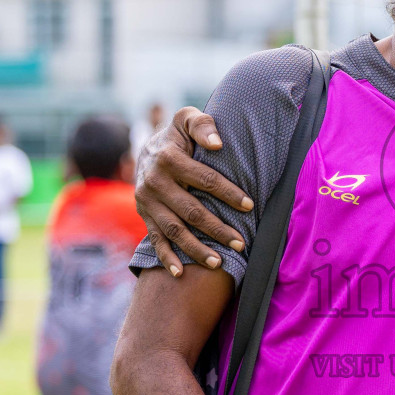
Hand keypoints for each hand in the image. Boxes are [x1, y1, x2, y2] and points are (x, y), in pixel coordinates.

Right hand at [135, 107, 252, 276]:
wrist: (146, 147)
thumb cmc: (178, 135)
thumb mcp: (186, 119)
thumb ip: (202, 124)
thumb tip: (217, 143)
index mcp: (167, 158)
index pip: (204, 179)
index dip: (228, 193)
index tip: (250, 206)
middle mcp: (153, 182)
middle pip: (191, 211)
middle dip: (217, 229)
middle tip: (241, 242)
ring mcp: (147, 202)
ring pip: (174, 231)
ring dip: (196, 249)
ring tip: (219, 264)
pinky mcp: (144, 216)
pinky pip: (155, 240)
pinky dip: (166, 259)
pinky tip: (180, 275)